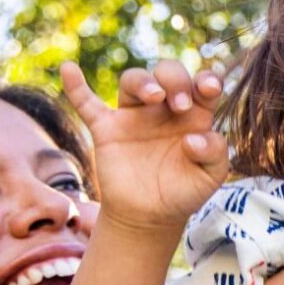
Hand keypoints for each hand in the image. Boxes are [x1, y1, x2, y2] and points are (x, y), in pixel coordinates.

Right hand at [59, 60, 230, 233]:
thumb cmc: (184, 191)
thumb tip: (193, 139)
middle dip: (176, 80)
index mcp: (194, 115)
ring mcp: (134, 116)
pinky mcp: (106, 129)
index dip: (207, 79)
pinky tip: (68, 68)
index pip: (203, 85)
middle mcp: (165, 109)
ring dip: (144, 81)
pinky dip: (76, 87)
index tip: (209, 88)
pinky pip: (86, 103)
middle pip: (168, 73)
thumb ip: (215, 154)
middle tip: (181, 106)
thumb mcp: (210, 177)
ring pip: (134, 79)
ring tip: (155, 97)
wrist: (150, 216)